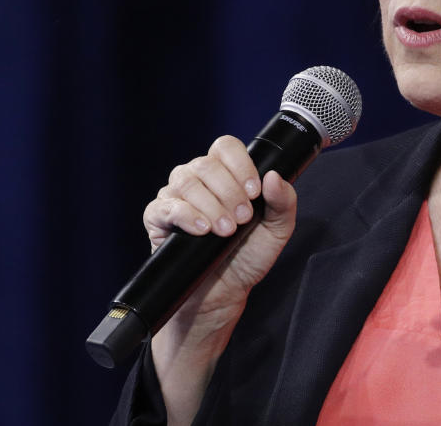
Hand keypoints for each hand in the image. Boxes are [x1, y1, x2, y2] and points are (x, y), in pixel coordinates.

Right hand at [144, 135, 297, 329]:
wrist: (223, 293)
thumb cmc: (248, 257)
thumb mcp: (277, 230)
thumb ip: (283, 202)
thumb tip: (274, 176)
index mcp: (225, 175)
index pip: (226, 147)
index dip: (241, 164)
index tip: (254, 191)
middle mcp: (198, 180)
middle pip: (206, 164)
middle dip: (229, 191)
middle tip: (242, 219)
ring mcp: (175, 197)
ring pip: (186, 181)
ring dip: (211, 204)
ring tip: (226, 230)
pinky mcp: (157, 219)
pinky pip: (164, 206)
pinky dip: (186, 215)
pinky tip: (203, 230)